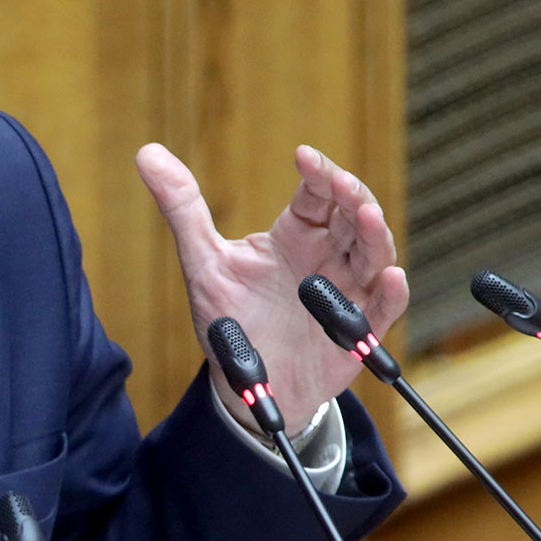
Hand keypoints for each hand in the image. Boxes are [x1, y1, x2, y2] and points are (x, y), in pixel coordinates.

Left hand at [136, 142, 408, 434]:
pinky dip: (393, 294)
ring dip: (375, 234)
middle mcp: (328, 257)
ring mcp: (347, 293)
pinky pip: (384, 310)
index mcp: (296, 235)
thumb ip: (182, 208)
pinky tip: (392, 277)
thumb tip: (147, 153)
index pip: (316, 194)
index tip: (303, 156)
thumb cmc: (231, 321)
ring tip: (366, 216)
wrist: (245, 388)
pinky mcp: (358, 333)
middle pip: (353, 215)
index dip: (318, 172)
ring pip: (375, 254)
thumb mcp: (204, 262)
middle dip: (353, 196)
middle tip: (342, 185)